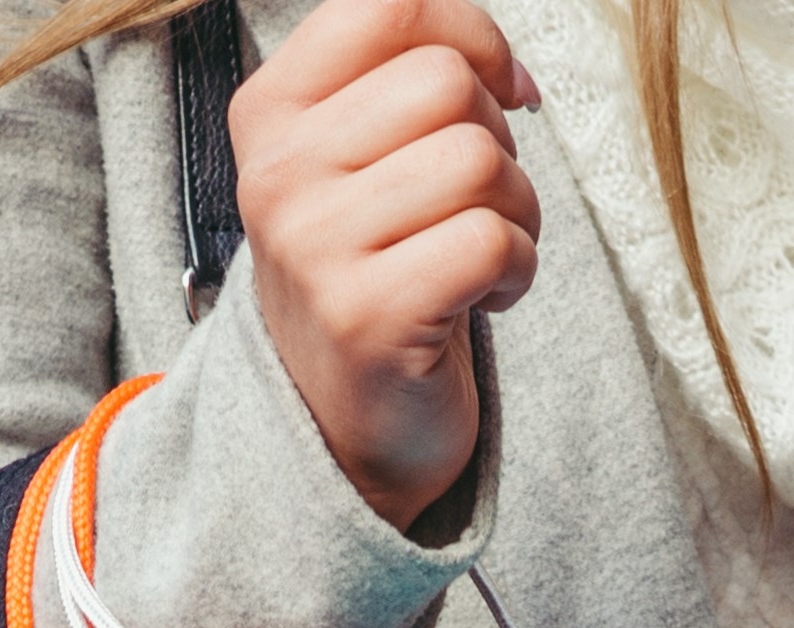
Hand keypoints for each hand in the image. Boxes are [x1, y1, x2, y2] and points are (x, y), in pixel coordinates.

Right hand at [236, 0, 545, 531]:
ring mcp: (317, 242)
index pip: (385, 5)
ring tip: (481, 254)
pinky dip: (519, 271)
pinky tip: (485, 298)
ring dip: (516, 212)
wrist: (342, 420)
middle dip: (499, 139)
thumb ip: (405, 87)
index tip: (503, 89)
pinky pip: (493, 242)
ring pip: (479, 161)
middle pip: (446, 83)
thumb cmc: (377, 273)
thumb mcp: (363, 162)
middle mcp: (281, 167)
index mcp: (273, 109)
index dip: (472, 34)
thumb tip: (501, 62)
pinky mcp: (369, 313)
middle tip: (481, 202)